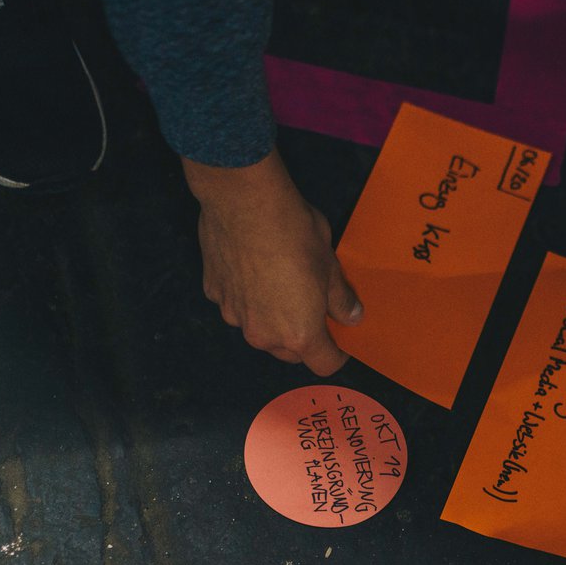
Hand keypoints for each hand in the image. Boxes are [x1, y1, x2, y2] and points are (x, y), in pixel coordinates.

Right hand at [181, 150, 362, 374]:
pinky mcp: (214, 293)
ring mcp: (234, 315)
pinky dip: (247, 295)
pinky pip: (237, 304)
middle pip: (289, 351)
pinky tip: (253, 267)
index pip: (324, 364)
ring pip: (259, 329)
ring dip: (272, 318)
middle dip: (303, 337)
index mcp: (299, 334)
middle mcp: (263, 335)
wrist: (243, 200)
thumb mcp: (330, 265)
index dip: (337, 354)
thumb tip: (351, 317)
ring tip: (280, 283)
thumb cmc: (295, 233)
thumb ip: (340, 299)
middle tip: (313, 307)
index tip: (341, 341)